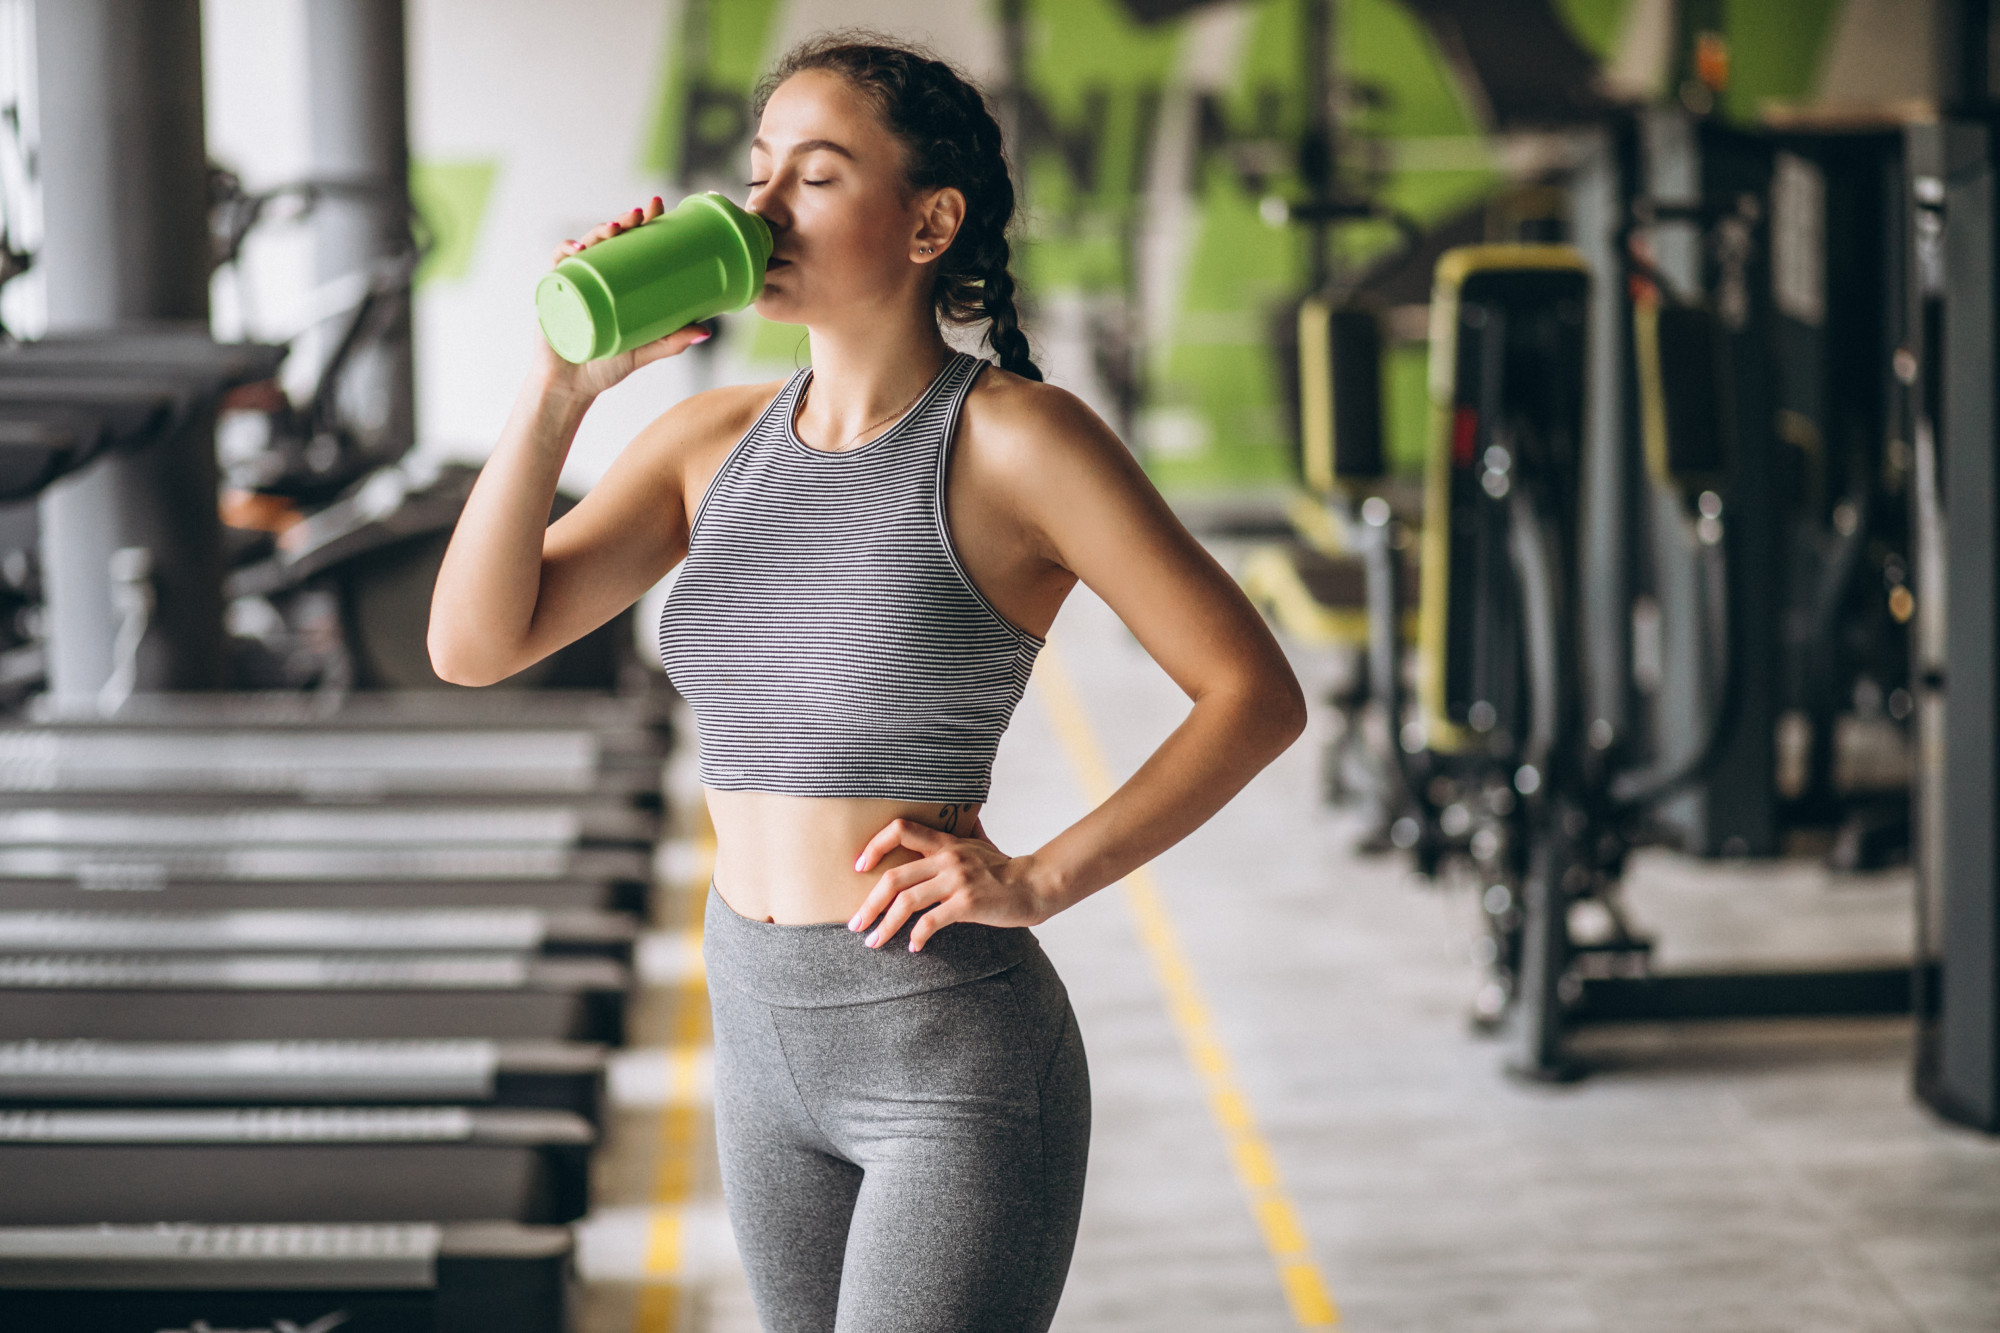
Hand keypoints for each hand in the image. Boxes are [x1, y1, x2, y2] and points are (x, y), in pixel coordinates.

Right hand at [533, 196, 710, 400]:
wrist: (572, 386)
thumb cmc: (607, 365)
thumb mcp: (645, 350)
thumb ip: (672, 341)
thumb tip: (706, 330)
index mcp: (618, 283)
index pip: (632, 245)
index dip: (643, 224)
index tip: (657, 207)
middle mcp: (596, 277)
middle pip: (609, 240)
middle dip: (623, 221)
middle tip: (639, 214)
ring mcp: (575, 281)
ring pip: (585, 246)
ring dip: (597, 232)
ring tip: (613, 229)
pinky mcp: (554, 292)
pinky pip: (557, 265)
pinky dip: (564, 253)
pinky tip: (577, 249)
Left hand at [848, 818, 1050, 951]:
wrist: (1035, 885)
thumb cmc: (1005, 869)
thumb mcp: (979, 844)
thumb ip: (961, 834)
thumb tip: (958, 820)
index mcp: (945, 843)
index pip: (901, 829)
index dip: (875, 845)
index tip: (859, 866)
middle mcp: (948, 858)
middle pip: (894, 877)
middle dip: (869, 904)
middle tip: (856, 923)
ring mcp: (957, 881)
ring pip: (907, 902)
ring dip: (885, 925)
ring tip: (873, 942)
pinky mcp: (968, 903)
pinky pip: (931, 922)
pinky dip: (917, 937)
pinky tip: (914, 947)